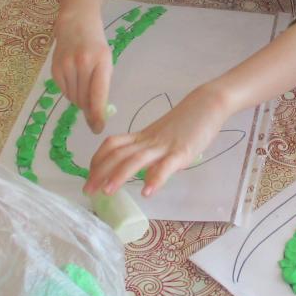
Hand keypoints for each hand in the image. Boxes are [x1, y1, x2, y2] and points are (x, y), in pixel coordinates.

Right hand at [51, 11, 112, 132]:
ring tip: (84, 88)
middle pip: (84, 99)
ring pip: (73, 98)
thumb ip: (102, 86)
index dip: (97, 115)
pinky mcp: (55, 69)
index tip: (98, 128)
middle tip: (94, 116)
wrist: (76, 24)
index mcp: (101, 62)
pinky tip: (74, 82)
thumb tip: (97, 114)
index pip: (98, 95)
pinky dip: (71, 93)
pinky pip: (64, 92)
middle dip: (89, 110)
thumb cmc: (96, 46)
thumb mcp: (106, 62)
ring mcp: (66, 66)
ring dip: (80, 101)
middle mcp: (82, 64)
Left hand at [86, 84, 230, 197]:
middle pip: (118, 154)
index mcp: (142, 137)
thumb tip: (144, 173)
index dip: (98, 160)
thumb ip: (151, 153)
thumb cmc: (186, 121)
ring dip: (119, 175)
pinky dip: (156, 178)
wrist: (207, 104)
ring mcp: (164, 146)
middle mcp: (148, 141)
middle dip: (100, 172)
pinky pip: (166, 166)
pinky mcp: (182, 151)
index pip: (112, 145)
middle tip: (88, 191)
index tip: (89, 176)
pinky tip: (147, 192)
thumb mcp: (162, 137)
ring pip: (136, 159)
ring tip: (107, 192)